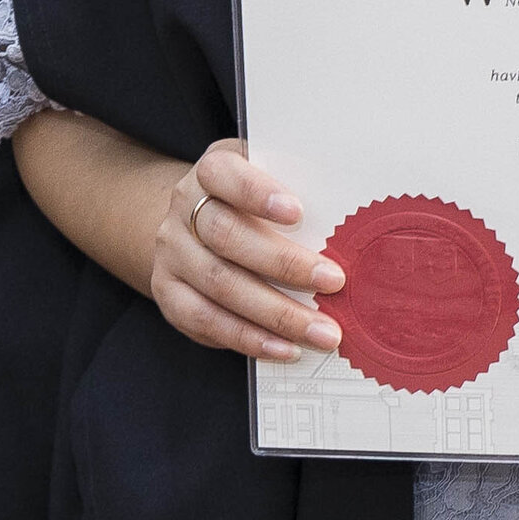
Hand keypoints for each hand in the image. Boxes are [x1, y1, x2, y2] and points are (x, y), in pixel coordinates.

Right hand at [149, 138, 343, 363]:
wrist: (193, 223)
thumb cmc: (250, 202)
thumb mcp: (269, 181)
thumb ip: (297, 188)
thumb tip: (349, 219)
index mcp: (211, 170)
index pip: (224, 174)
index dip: (256, 192)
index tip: (298, 212)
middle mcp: (183, 208)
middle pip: (225, 235)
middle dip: (284, 263)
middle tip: (334, 282)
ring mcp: (172, 253)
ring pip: (219, 284)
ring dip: (276, 313)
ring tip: (323, 332)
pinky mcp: (169, 294)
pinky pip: (206, 321)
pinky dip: (250, 339)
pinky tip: (286, 349)